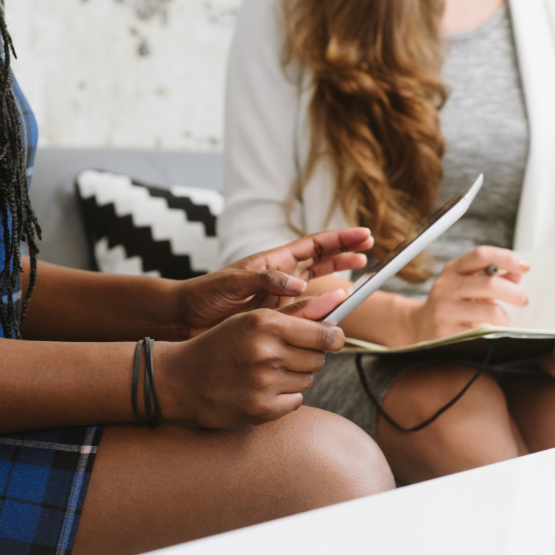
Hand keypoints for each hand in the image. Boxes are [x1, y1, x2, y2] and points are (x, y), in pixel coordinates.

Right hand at [161, 289, 347, 427]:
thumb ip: (294, 317)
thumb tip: (337, 314)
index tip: (335, 338)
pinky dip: (284, 397)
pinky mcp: (260, 410)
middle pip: (318, 359)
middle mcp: (266, 352)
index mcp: (265, 323)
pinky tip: (260, 390)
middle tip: (284, 356)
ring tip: (266, 372)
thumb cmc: (219, 345)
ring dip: (294, 377)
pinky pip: (295, 401)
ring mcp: (263, 383)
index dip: (334, 337)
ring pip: (307, 380)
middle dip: (308, 357)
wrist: (179, 378)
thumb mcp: (250, 321)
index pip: (324, 334)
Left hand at [176, 228, 372, 337]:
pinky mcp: (277, 317)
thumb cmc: (203, 296)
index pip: (314, 245)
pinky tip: (336, 308)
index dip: (340, 239)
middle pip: (321, 259)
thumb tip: (301, 282)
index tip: (364, 235)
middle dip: (345, 252)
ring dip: (339, 277)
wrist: (185, 320)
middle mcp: (280, 277)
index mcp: (272, 262)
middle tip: (369, 249)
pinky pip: (307, 310)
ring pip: (318, 283)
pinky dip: (324, 307)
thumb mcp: (232, 283)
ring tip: (361, 271)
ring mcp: (280, 297)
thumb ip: (265, 280)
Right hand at [406, 246, 529, 342]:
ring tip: (503, 319)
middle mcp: (446, 287)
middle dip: (514, 292)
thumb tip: (517, 274)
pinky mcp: (447, 332)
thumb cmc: (451, 303)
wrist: (420, 326)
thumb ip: (492, 276)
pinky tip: (489, 329)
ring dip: (505, 316)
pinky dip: (493, 331)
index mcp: (453, 270)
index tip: (524, 267)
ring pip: (490, 310)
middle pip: (490, 283)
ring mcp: (445, 310)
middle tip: (522, 299)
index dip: (506, 258)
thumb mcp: (467, 283)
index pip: (481, 255)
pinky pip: (482, 332)